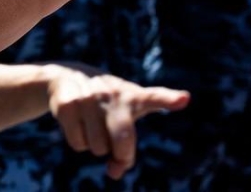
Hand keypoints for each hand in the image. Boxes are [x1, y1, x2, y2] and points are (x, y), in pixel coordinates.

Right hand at [46, 63, 188, 179]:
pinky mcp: (68, 104)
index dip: (168, 99)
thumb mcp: (122, 116)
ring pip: (97, 147)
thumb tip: (114, 174)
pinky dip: (78, 142)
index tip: (183, 99)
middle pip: (122, 140)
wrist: (66, 75)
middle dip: (120, 154)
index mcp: (132, 96)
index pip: (153, 97)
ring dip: (95, 146)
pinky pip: (78, 144)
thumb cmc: (105, 105)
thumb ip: (127, 148)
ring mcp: (89, 98)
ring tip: (91, 125)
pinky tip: (76, 123)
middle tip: (115, 150)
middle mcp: (112, 93)